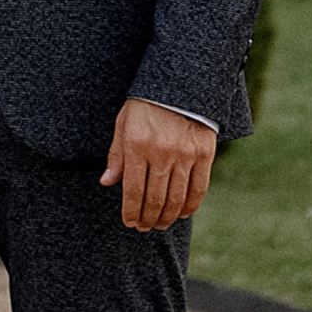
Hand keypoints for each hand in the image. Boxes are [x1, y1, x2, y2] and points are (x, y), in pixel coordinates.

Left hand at [102, 98, 216, 233]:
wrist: (181, 83)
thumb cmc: (146, 104)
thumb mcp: (124, 124)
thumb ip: (116, 155)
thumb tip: (107, 183)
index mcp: (137, 145)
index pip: (133, 190)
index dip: (131, 211)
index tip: (129, 223)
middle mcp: (162, 152)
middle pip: (155, 198)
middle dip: (148, 218)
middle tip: (144, 227)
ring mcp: (185, 154)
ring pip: (176, 198)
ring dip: (167, 217)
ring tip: (160, 224)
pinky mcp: (205, 153)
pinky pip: (199, 188)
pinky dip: (190, 205)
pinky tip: (183, 213)